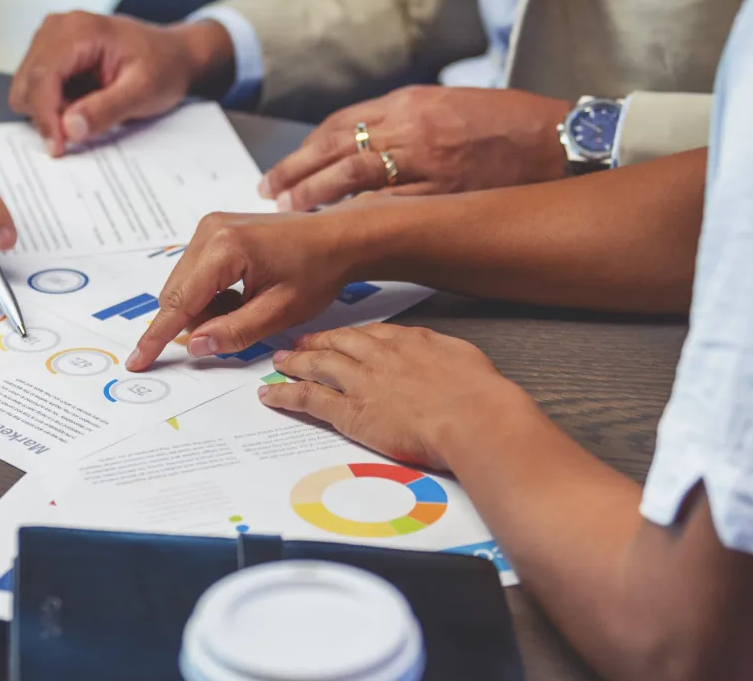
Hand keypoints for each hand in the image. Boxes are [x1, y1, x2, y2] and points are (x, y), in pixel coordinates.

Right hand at [9, 13, 234, 155]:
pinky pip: (35, 88)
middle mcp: (57, 27)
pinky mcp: (49, 53)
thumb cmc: (163, 66)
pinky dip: (53, 104)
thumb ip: (106, 110)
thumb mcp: (143, 92)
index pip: (43, 77)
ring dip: (50, 110)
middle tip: (83, 126)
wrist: (172, 54)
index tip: (58, 148)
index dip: (45, 116)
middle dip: (48, 114)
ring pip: (26, 88)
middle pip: (27, 84)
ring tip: (88, 108)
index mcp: (80, 29)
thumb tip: (69, 128)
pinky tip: (81, 102)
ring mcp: (50, 38)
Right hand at [125, 208, 366, 370]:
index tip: (137, 361)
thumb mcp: (279, 311)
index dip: (156, 337)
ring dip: (206, 308)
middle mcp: (209, 231)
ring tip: (248, 307)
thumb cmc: (317, 270)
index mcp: (225, 249)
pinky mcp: (214, 230)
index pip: (179, 302)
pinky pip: (195, 273)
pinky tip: (243, 294)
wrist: (337, 237)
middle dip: (197, 321)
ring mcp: (209, 227)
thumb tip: (196, 346)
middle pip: (176, 294)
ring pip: (184, 286)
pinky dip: (211, 294)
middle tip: (237, 329)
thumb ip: (235, 332)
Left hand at [259, 323, 528, 470]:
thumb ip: (444, 356)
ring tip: (278, 363)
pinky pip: (310, 398)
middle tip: (299, 344)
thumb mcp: (466, 359)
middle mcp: (380, 356)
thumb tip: (443, 360)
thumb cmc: (481, 396)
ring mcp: (362, 382)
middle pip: (339, 343)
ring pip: (318, 365)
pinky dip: (286, 395)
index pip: (370, 334)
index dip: (349, 336)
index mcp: (409, 341)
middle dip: (316, 343)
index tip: (340, 337)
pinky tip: (271, 396)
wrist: (475, 417)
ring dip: (295, 363)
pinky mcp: (351, 412)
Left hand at [260, 86, 573, 210]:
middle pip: (337, 148)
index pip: (341, 124)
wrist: (557, 139)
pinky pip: (390, 203)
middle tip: (270, 190)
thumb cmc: (507, 122)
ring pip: (354, 174)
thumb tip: (361, 142)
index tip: (284, 168)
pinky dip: (357, 213)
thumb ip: (404, 120)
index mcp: (409, 101)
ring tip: (290, 209)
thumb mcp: (448, 103)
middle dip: (297, 171)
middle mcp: (411, 126)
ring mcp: (427, 159)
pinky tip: (335, 226)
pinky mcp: (445, 190)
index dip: (306, 149)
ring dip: (315, 193)